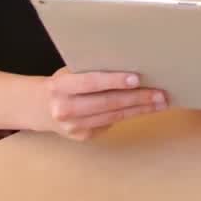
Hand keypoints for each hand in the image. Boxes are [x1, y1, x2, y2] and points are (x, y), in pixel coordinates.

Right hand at [36, 68, 167, 140]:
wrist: (40, 108)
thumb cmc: (64, 83)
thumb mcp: (70, 72)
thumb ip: (92, 70)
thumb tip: (131, 63)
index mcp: (61, 86)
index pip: (91, 82)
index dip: (114, 81)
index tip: (137, 78)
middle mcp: (65, 108)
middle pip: (107, 102)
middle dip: (137, 98)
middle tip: (160, 93)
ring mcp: (74, 126)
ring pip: (114, 116)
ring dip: (140, 109)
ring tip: (160, 102)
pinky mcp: (83, 136)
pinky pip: (112, 123)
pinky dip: (131, 115)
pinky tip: (146, 109)